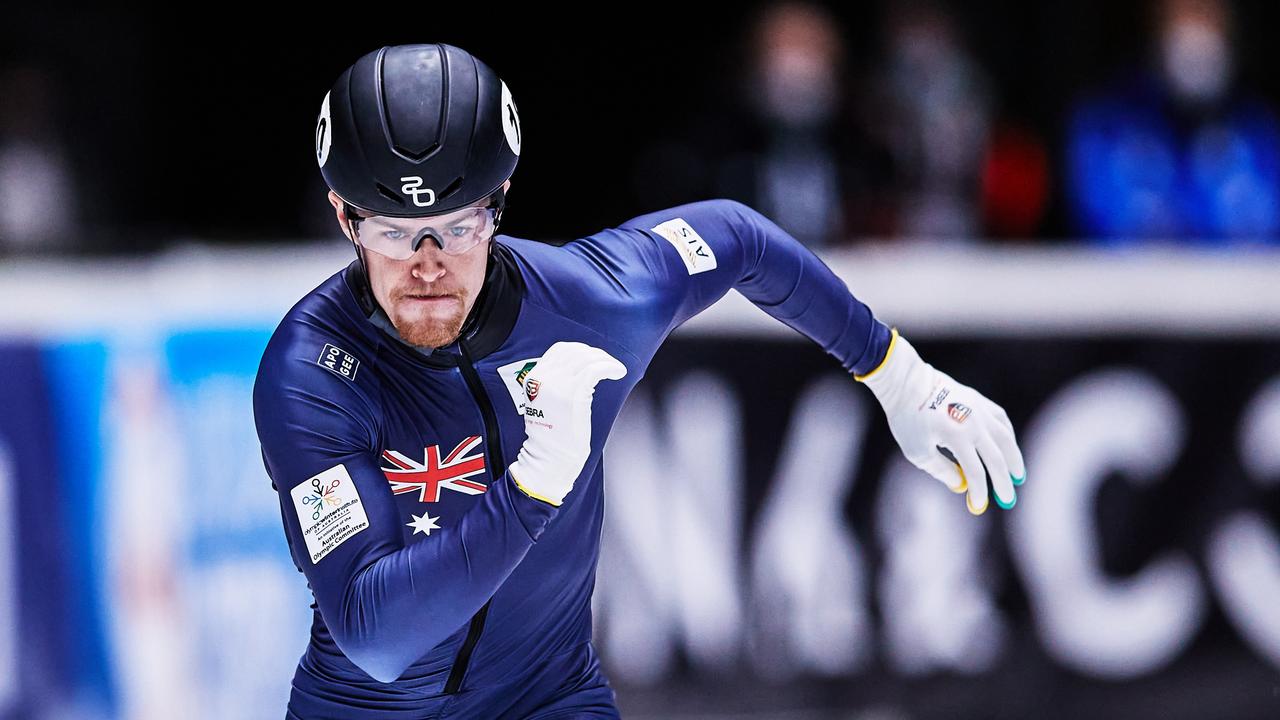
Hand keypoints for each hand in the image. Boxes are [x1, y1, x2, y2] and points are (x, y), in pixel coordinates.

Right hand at [507, 341, 627, 505]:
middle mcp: (544, 378)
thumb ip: (556, 383)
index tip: (594, 358)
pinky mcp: (574, 394)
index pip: (560, 350)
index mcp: (534, 378)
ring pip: (587, 358)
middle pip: (575, 351)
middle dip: (595, 354)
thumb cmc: (553, 435)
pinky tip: (619, 372)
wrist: (550, 458)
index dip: (580, 350)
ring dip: (606, 360)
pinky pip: (596, 369)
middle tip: (608, 363)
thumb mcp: (544, 402)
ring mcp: (558, 385)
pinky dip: (610, 367)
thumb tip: (581, 367)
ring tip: (615, 369)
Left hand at [856, 328, 1025, 514]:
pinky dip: (1007, 435)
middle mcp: (974, 423)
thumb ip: (941, 470)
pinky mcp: (978, 400)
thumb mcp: (917, 451)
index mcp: (957, 438)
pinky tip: (1008, 446)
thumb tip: (961, 485)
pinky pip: (1000, 420)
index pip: (976, 472)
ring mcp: (979, 410)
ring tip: (1018, 476)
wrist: (906, 382)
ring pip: (1005, 437)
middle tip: (1008, 500)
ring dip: (1014, 458)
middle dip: (1003, 482)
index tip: (978, 506)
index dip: (979, 492)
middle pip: (996, 458)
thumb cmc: (907, 418)